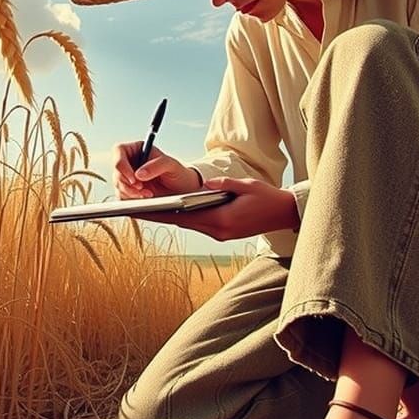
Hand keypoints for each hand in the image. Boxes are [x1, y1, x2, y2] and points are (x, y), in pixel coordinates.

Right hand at [112, 142, 201, 198]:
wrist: (184, 189)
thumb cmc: (178, 173)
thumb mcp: (171, 165)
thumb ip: (156, 165)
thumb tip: (139, 173)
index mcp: (138, 149)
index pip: (119, 151)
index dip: (121, 164)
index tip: (132, 177)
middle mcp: (131, 162)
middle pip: (117, 171)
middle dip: (128, 182)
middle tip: (141, 188)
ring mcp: (129, 177)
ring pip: (118, 184)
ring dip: (130, 192)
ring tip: (147, 194)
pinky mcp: (130, 191)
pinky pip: (122, 196)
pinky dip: (132, 199)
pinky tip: (144, 198)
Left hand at [135, 177, 299, 240]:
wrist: (285, 214)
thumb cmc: (267, 198)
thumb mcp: (244, 185)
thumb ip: (222, 184)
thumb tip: (204, 185)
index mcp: (221, 220)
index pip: (182, 217)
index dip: (159, 213)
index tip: (139, 210)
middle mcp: (218, 231)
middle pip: (181, 222)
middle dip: (158, 215)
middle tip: (133, 210)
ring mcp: (220, 234)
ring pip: (189, 224)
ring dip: (170, 217)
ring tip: (147, 208)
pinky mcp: (223, 232)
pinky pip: (199, 224)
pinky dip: (185, 217)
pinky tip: (173, 210)